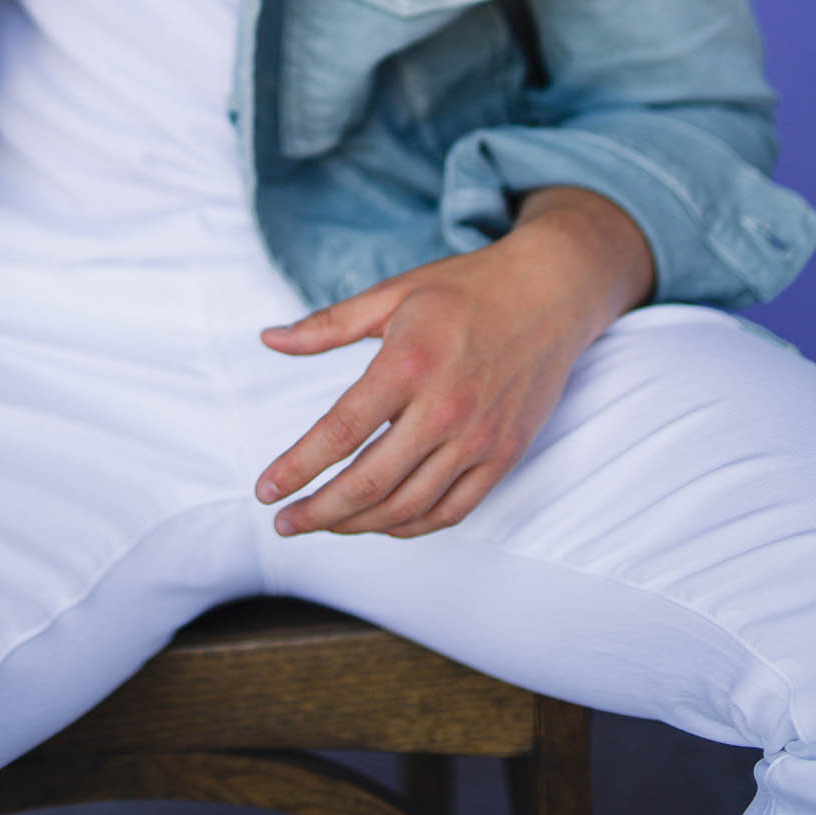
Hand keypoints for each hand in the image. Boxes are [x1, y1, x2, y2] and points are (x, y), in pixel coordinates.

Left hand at [254, 188, 654, 539]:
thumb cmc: (466, 288)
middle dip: (318, 511)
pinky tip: (380, 521)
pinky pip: (451, 511)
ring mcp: (479, 439)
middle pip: (369, 483)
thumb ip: (326, 325)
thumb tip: (268, 339)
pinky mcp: (504, 455)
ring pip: (408, 507)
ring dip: (358, 525)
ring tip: (323, 522)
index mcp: (409, 364)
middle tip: (284, 522)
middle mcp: (445, 409)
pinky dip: (410, 526)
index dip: (297, 467)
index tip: (264, 490)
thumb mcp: (392, 294)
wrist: (551, 291)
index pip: (340, 432)